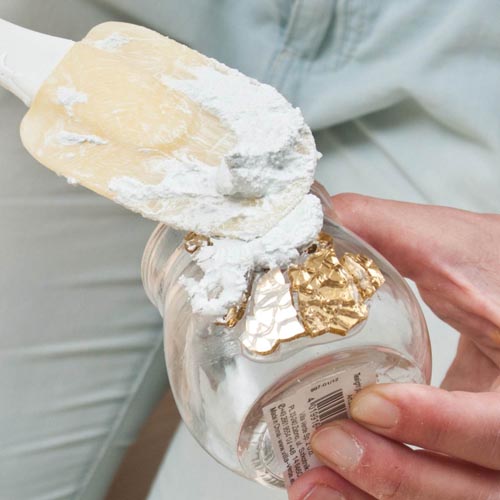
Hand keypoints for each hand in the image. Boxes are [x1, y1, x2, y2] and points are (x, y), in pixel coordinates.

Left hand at [288, 194, 499, 499]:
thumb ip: (388, 232)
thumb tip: (317, 219)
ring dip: (380, 498)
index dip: (439, 423)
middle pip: (477, 485)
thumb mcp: (458, 247)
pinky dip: (385, 495)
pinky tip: (335, 488)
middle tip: (328, 443)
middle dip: (398, 473)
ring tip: (312, 484)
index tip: (369, 402)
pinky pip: (437, 489)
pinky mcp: (473, 453)